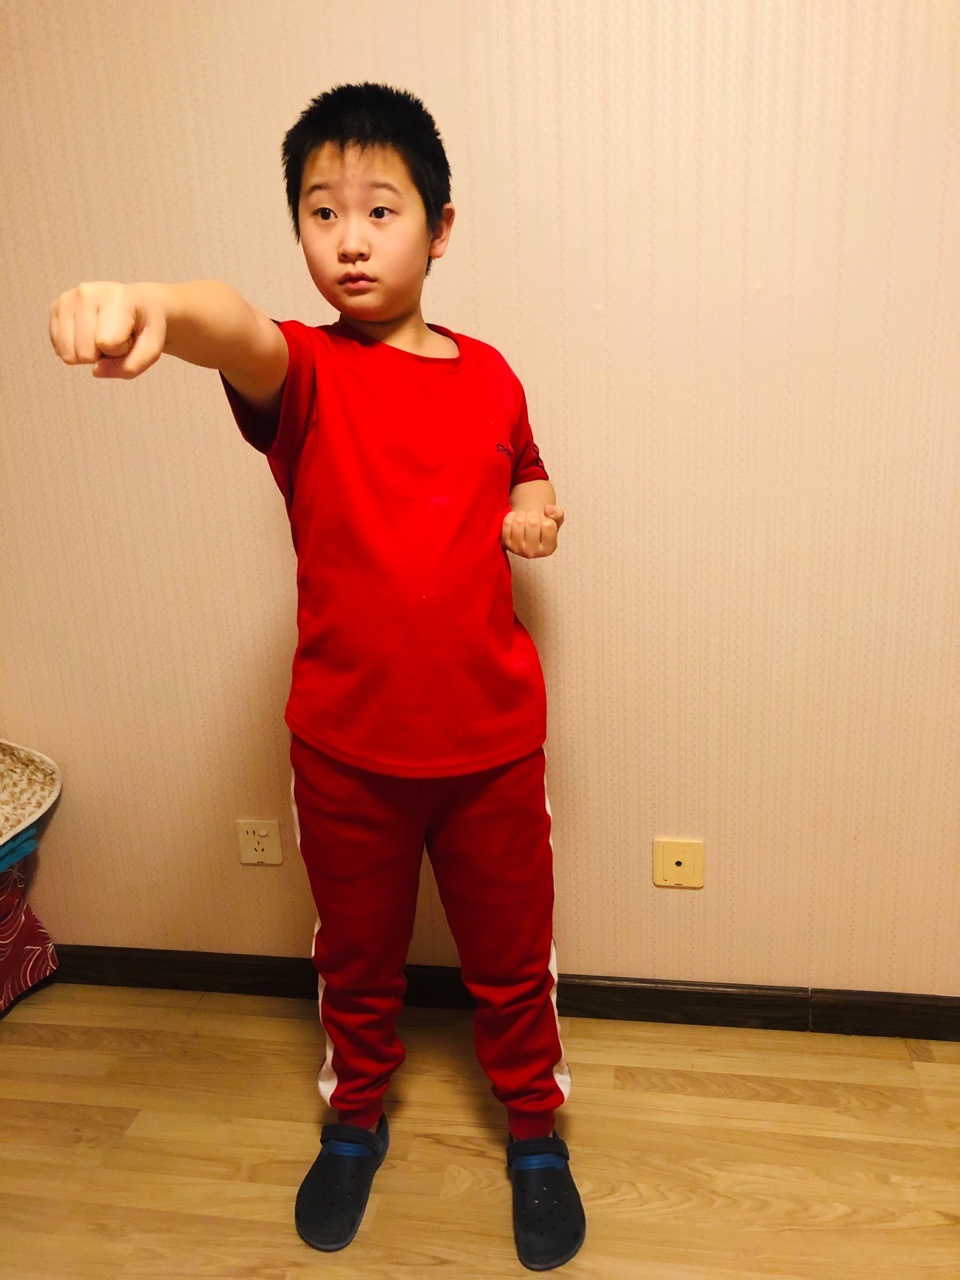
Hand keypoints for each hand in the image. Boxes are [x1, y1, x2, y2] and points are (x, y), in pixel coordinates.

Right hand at [49, 281, 166, 378]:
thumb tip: (95, 371)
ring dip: (90, 352)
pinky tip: (90, 333)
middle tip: (117, 336)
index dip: (121, 350)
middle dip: (104, 353)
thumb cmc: (146, 327)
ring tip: (105, 334)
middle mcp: (87, 293)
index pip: (107, 344)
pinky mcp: (55, 308)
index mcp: (115, 298)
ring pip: (69, 354)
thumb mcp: (152, 350)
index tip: (130, 335)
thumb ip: (131, 367)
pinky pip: (59, 349)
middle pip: (85, 353)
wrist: (138, 305)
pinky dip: (77, 349)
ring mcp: (68, 299)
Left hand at [501, 504, 564, 557]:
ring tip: (525, 517)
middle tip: (533, 517)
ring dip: (522, 514)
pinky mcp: (505, 543)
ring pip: (519, 522)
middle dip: (533, 514)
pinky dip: (512, 516)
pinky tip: (516, 519)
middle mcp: (533, 553)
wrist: (526, 530)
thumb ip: (558, 514)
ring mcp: (517, 549)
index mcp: (548, 549)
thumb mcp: (556, 521)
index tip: (544, 520)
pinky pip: (507, 522)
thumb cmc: (542, 527)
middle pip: (533, 523)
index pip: (548, 525)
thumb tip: (548, 509)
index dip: (546, 517)